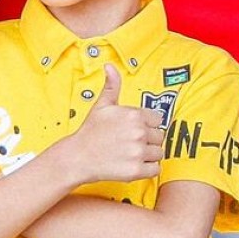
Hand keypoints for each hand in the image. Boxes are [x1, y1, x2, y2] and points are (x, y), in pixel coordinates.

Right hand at [59, 65, 163, 185]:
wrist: (78, 157)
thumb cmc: (90, 131)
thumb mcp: (102, 105)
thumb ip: (112, 85)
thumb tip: (110, 66)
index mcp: (134, 115)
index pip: (158, 119)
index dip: (148, 124)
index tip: (138, 129)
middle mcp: (139, 132)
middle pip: (160, 136)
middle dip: (149, 140)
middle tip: (134, 143)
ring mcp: (138, 152)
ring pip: (159, 153)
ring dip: (150, 155)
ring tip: (134, 154)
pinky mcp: (136, 171)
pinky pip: (155, 170)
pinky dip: (149, 169)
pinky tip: (136, 164)